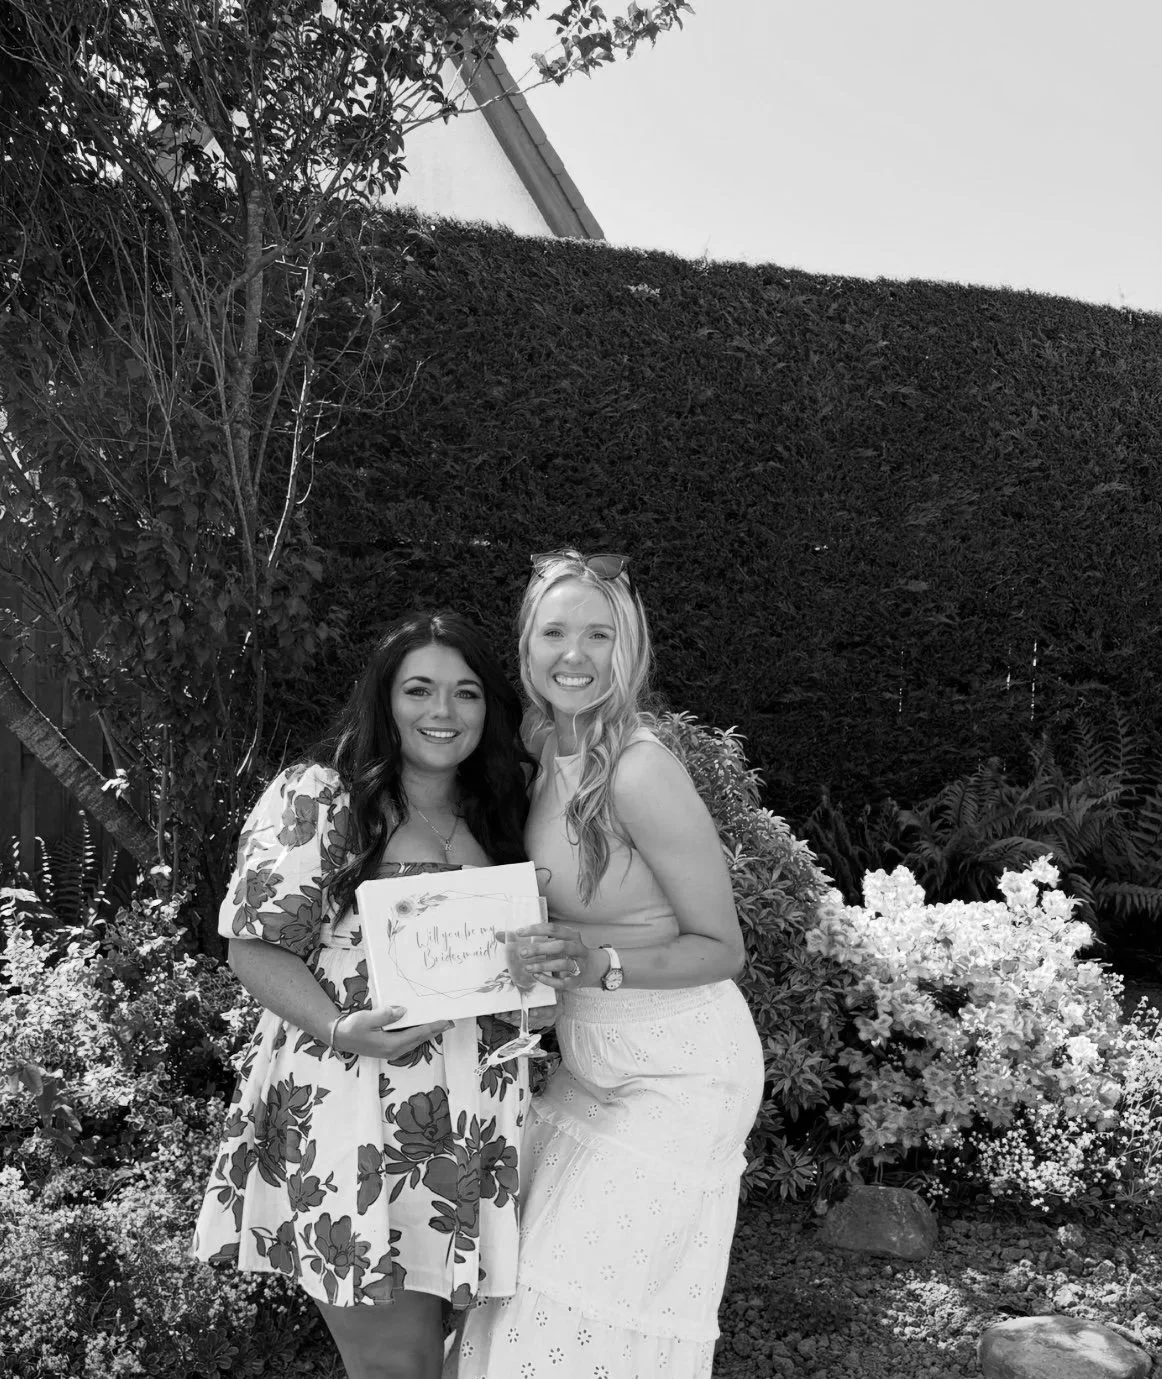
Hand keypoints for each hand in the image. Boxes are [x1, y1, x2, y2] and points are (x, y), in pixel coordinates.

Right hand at [332, 1002, 452, 1058]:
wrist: (339, 1037)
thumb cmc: (351, 1027)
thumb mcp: (366, 1019)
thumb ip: (385, 1015)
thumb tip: (403, 1010)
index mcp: (391, 1044)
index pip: (417, 1034)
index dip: (433, 1027)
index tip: (446, 1022)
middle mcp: (394, 1051)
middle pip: (420, 1040)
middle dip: (435, 1031)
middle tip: (450, 1022)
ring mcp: (391, 1051)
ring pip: (415, 1041)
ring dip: (427, 1033)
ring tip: (440, 1024)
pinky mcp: (388, 1048)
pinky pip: (408, 1041)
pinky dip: (418, 1034)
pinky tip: (422, 1027)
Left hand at [511, 923, 602, 989]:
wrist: (592, 967)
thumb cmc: (566, 952)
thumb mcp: (553, 942)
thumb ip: (530, 939)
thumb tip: (500, 935)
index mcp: (570, 934)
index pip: (553, 928)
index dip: (536, 929)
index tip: (519, 932)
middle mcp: (577, 947)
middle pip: (559, 946)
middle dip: (539, 949)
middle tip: (522, 953)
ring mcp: (579, 964)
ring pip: (563, 964)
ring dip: (544, 965)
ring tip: (527, 967)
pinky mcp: (577, 979)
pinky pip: (564, 981)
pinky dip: (550, 980)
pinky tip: (537, 977)